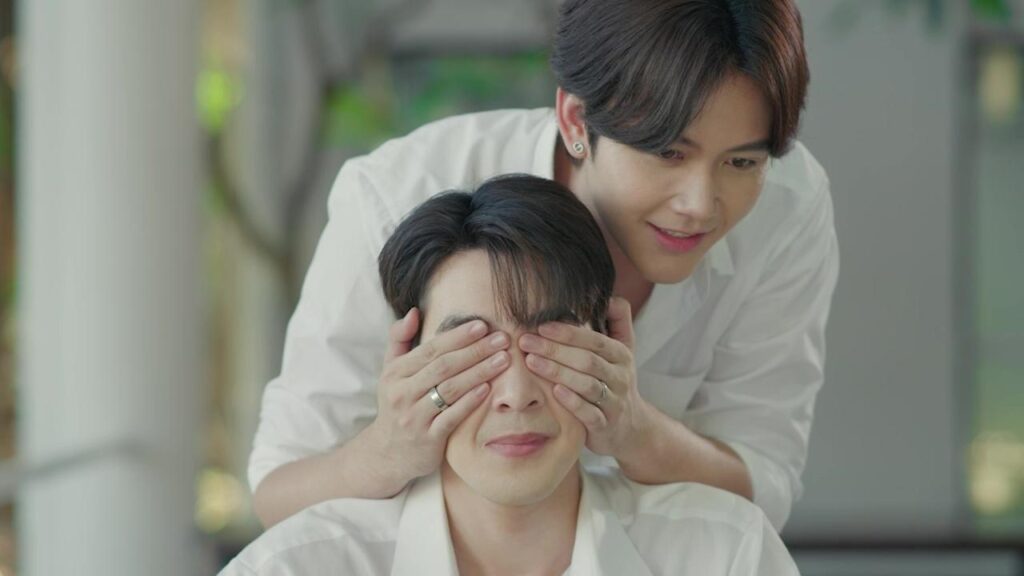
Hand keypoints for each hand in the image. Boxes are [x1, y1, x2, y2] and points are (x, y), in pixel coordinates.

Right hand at [367, 308, 509, 484]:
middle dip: (475, 351)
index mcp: (395, 373)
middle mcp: (402, 393)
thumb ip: (399, 339)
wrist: (386, 453)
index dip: (458, 336)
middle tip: (501, 340)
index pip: (431, 349)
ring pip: (450, 389)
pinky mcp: (428, 438)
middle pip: (443, 366)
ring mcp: (414, 417)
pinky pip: (452, 417)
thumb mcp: (390, 371)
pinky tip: (489, 389)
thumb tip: (415, 312)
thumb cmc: (397, 404)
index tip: (483, 326)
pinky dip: (470, 401)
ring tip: (503, 360)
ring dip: (479, 372)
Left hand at [518, 297, 650, 458]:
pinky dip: (573, 402)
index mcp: (621, 356)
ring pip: (587, 385)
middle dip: (555, 350)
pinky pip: (590, 414)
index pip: (594, 340)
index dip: (568, 332)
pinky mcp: (605, 426)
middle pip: (587, 360)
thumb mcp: (623, 350)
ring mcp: (613, 403)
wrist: (631, 427)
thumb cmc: (615, 381)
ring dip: (558, 372)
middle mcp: (619, 377)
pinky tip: (554, 391)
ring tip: (531, 362)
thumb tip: (609, 296)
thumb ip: (618, 321)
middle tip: (525, 341)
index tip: (541, 325)